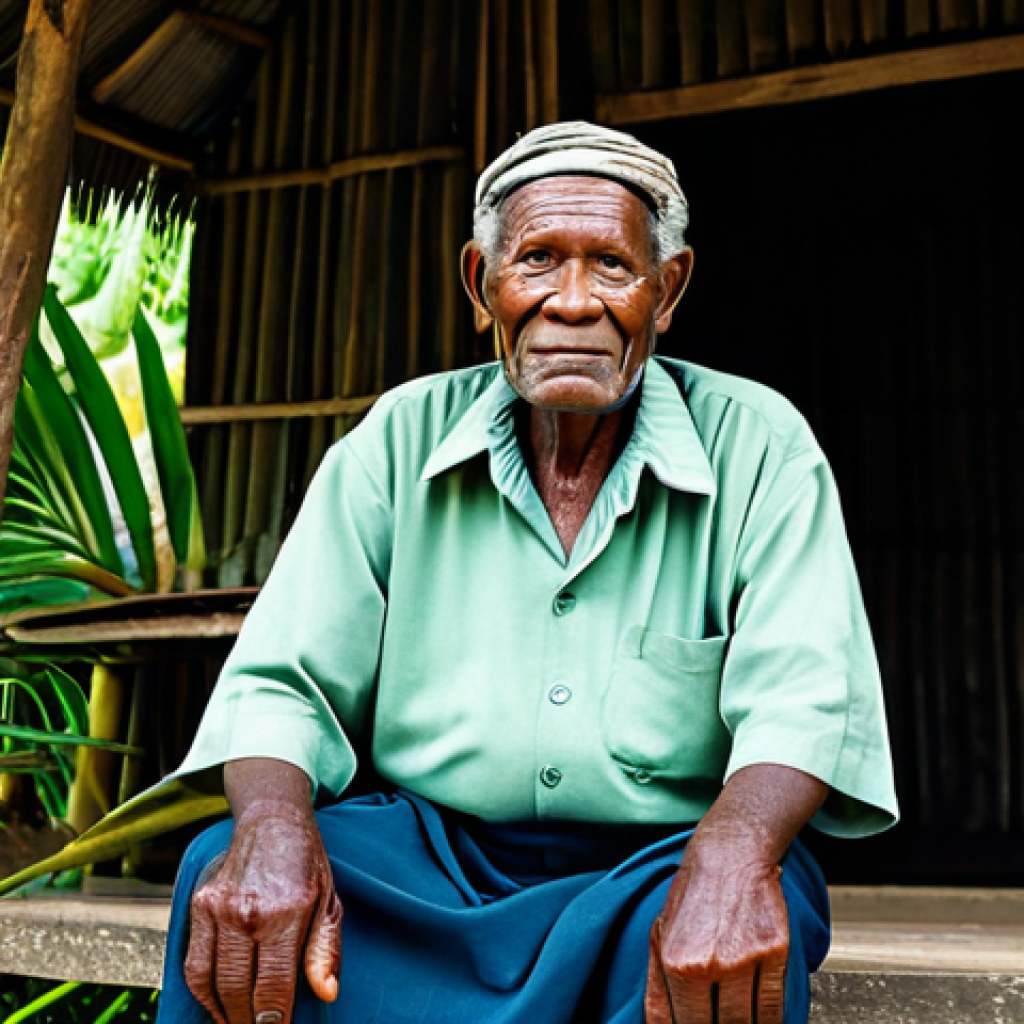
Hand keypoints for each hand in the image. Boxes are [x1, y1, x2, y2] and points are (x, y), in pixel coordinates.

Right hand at [184, 800, 341, 1023]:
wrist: (272, 821)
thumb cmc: (306, 866)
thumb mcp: (329, 902)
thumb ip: (326, 950)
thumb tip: (327, 993)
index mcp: (286, 912)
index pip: (274, 987)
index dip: (275, 1021)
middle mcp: (248, 911)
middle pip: (239, 991)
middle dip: (249, 1023)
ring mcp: (218, 908)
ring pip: (212, 982)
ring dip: (224, 1014)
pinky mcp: (199, 904)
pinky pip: (193, 963)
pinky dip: (203, 993)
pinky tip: (218, 1006)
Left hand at [644, 841, 788, 1023]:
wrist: (729, 855)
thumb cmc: (692, 896)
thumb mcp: (660, 936)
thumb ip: (657, 987)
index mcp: (675, 963)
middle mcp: (708, 964)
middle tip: (720, 1021)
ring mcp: (743, 959)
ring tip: (736, 1021)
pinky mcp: (774, 952)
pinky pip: (774, 1007)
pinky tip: (763, 1023)